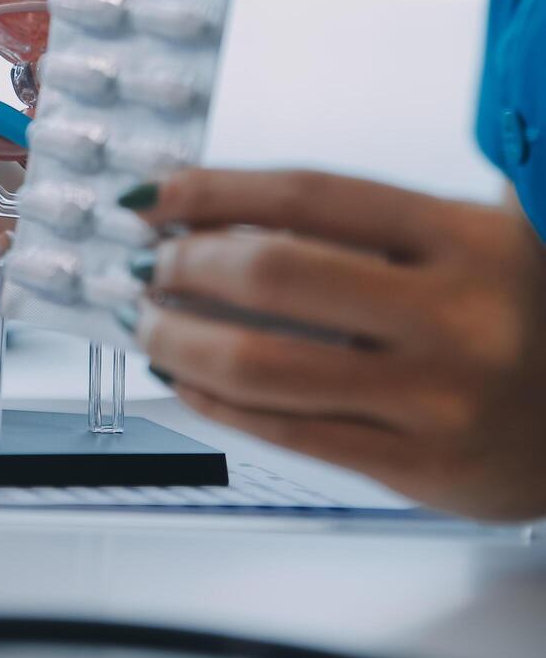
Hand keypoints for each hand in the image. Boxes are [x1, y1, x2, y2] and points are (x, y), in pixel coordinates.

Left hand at [125, 169, 545, 521]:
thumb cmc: (517, 319)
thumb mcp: (474, 244)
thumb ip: (372, 221)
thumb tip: (217, 211)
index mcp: (469, 238)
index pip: (308, 195)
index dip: (213, 191)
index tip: (153, 198)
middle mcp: (457, 314)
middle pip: (273, 273)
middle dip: (186, 265)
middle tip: (148, 266)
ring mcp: (437, 396)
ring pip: (262, 363)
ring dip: (179, 339)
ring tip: (149, 325)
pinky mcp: (418, 465)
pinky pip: (286, 430)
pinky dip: (216, 400)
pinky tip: (187, 378)